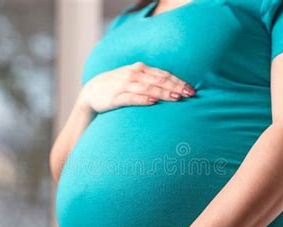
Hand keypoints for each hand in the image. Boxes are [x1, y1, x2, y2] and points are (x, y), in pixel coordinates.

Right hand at [77, 61, 195, 112]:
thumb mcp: (134, 79)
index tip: (191, 89)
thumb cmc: (117, 86)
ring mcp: (124, 85)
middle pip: (159, 81)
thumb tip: (173, 87)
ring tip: (176, 98)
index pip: (163, 75)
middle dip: (175, 87)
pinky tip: (153, 101)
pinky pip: (132, 97)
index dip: (178, 81)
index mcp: (140, 69)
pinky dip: (143, 99)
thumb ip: (151, 80)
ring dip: (163, 92)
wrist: (91, 93)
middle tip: (189, 94)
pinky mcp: (116, 97)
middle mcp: (134, 74)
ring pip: (148, 88)